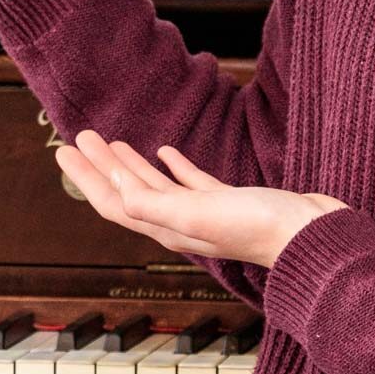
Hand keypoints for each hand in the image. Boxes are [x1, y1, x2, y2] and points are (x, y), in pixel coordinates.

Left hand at [54, 132, 349, 269]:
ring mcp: (205, 212)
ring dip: (132, 164)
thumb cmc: (260, 229)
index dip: (86, 177)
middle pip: (128, 192)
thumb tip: (114, 190)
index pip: (114, 201)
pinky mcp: (230, 201)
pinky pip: (192, 181)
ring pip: (157, 186)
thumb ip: (155, 205)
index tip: (63, 149)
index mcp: (168, 227)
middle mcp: (180, 222)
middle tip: (77, 137)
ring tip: (111, 142)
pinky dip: (174, 165)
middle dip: (100, 167)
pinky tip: (167, 151)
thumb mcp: (199, 215)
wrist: (311, 236)